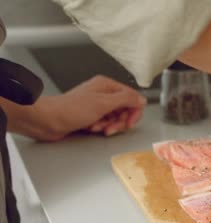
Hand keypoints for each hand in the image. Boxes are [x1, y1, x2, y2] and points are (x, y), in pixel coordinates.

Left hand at [31, 75, 145, 140]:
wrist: (48, 120)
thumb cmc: (70, 109)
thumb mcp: (103, 103)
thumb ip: (126, 99)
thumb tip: (142, 98)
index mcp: (107, 86)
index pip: (132, 98)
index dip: (134, 112)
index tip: (130, 122)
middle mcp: (103, 93)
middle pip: (125, 110)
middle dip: (120, 121)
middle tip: (111, 128)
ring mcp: (97, 105)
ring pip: (116, 118)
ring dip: (109, 125)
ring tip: (98, 127)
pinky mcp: (91, 115)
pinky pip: (106, 123)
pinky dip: (101, 127)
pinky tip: (92, 128)